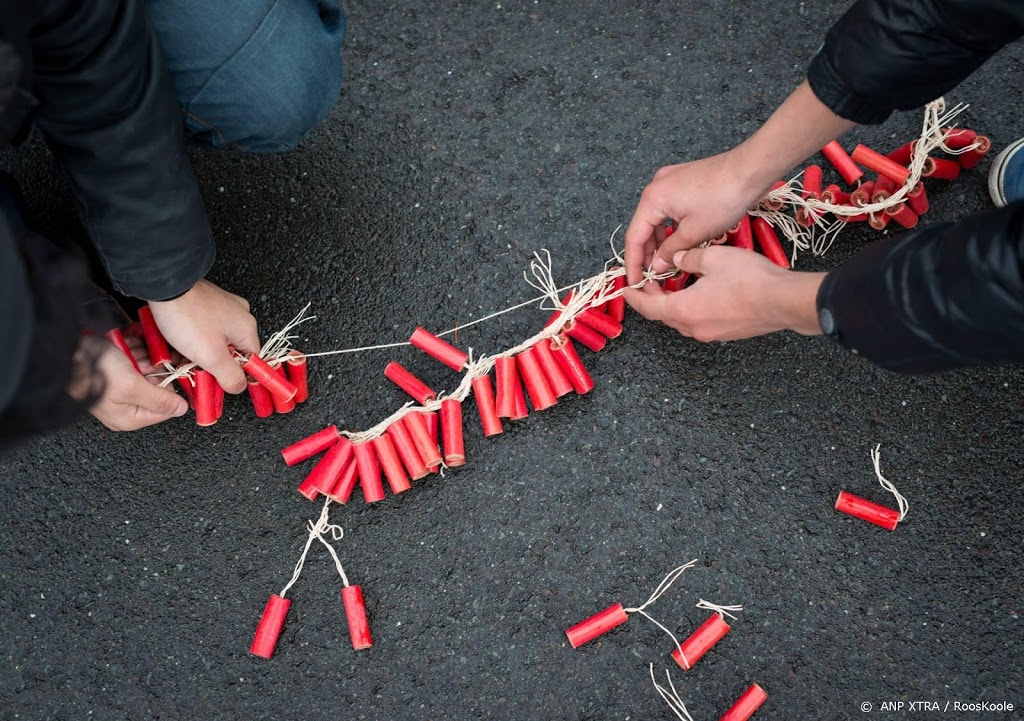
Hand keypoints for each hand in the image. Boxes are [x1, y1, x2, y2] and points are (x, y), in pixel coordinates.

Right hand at [75, 337, 189, 430]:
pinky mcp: (118, 371)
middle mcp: (127, 406)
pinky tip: (124, 346)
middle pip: (158, 387)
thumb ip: (159, 399)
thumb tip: (182, 410)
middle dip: (152, 369)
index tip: (169, 370)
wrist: (67, 350)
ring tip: (127, 352)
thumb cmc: (94, 371)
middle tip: (139, 360)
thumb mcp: (132, 386)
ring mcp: (122, 387)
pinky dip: (134, 350)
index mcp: (130, 418)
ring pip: (149, 370)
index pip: (167, 408)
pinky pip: (136, 360)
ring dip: (142, 356)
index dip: (171, 388)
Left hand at [149, 279, 258, 393]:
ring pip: (215, 341)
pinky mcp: (206, 302)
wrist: (164, 284)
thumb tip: (239, 387)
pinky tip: (177, 341)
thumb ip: (230, 377)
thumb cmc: (186, 316)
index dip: (232, 376)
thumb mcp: (211, 356)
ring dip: (198, 353)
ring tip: (179, 355)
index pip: (250, 362)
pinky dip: (192, 338)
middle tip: (192, 369)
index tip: (215, 383)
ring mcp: (223, 306)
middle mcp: (239, 315)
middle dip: (210, 365)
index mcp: (247, 328)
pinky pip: (204, 328)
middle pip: (231, 353)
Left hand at [623, 246, 825, 341]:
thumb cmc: (750, 279)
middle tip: (652, 279)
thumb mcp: (713, 257)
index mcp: (683, 309)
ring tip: (675, 282)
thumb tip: (678, 258)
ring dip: (674, 303)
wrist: (784, 301)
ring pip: (682, 319)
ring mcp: (710, 334)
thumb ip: (689, 257)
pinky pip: (699, 321)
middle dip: (654, 297)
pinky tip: (699, 292)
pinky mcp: (726, 334)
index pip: (648, 307)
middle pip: (663, 314)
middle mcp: (693, 327)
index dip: (634, 297)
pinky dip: (692, 308)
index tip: (625, 289)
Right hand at [624, 149, 767, 285]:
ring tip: (666, 263)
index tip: (634, 282)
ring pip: (657, 218)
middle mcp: (656, 186)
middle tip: (652, 276)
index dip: (633, 263)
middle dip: (647, 253)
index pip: (634, 237)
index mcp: (652, 199)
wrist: (750, 170)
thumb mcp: (694, 233)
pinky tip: (679, 242)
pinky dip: (671, 227)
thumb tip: (656, 265)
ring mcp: (669, 181)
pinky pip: (669, 209)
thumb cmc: (724, 198)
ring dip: (660, 241)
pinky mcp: (683, 180)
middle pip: (643, 226)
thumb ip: (670, 251)